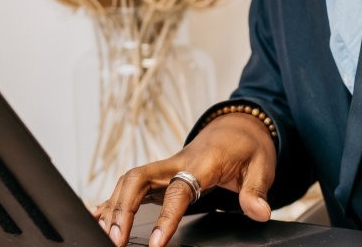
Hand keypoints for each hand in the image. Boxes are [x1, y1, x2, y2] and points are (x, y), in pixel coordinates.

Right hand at [93, 112, 276, 246]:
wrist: (238, 126)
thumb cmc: (247, 146)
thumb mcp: (262, 165)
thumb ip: (256, 191)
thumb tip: (258, 213)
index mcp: (202, 162)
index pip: (179, 189)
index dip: (165, 216)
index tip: (155, 243)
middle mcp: (176, 163)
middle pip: (138, 178)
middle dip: (122, 208)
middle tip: (116, 239)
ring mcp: (166, 168)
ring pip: (129, 181)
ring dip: (114, 206)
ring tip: (106, 234)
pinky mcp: (161, 175)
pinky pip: (132, 185)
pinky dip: (114, 200)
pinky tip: (99, 215)